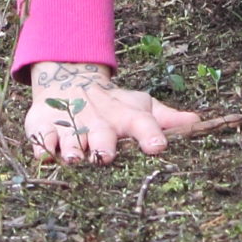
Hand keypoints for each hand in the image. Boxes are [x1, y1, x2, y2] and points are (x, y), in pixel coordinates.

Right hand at [23, 62, 202, 165]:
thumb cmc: (115, 106)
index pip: (143, 124)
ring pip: (72, 139)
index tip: (158, 148)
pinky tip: (44, 154)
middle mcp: (99, 122)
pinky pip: (42, 139)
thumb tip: (199, 122)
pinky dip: (43, 146)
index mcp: (126, 118)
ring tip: (74, 158)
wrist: (69, 82)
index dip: (151, 135)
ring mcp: (71, 124)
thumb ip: (167, 120)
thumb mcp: (141, 108)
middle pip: (103, 135)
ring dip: (73, 148)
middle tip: (106, 156)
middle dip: (105, 145)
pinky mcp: (44, 128)